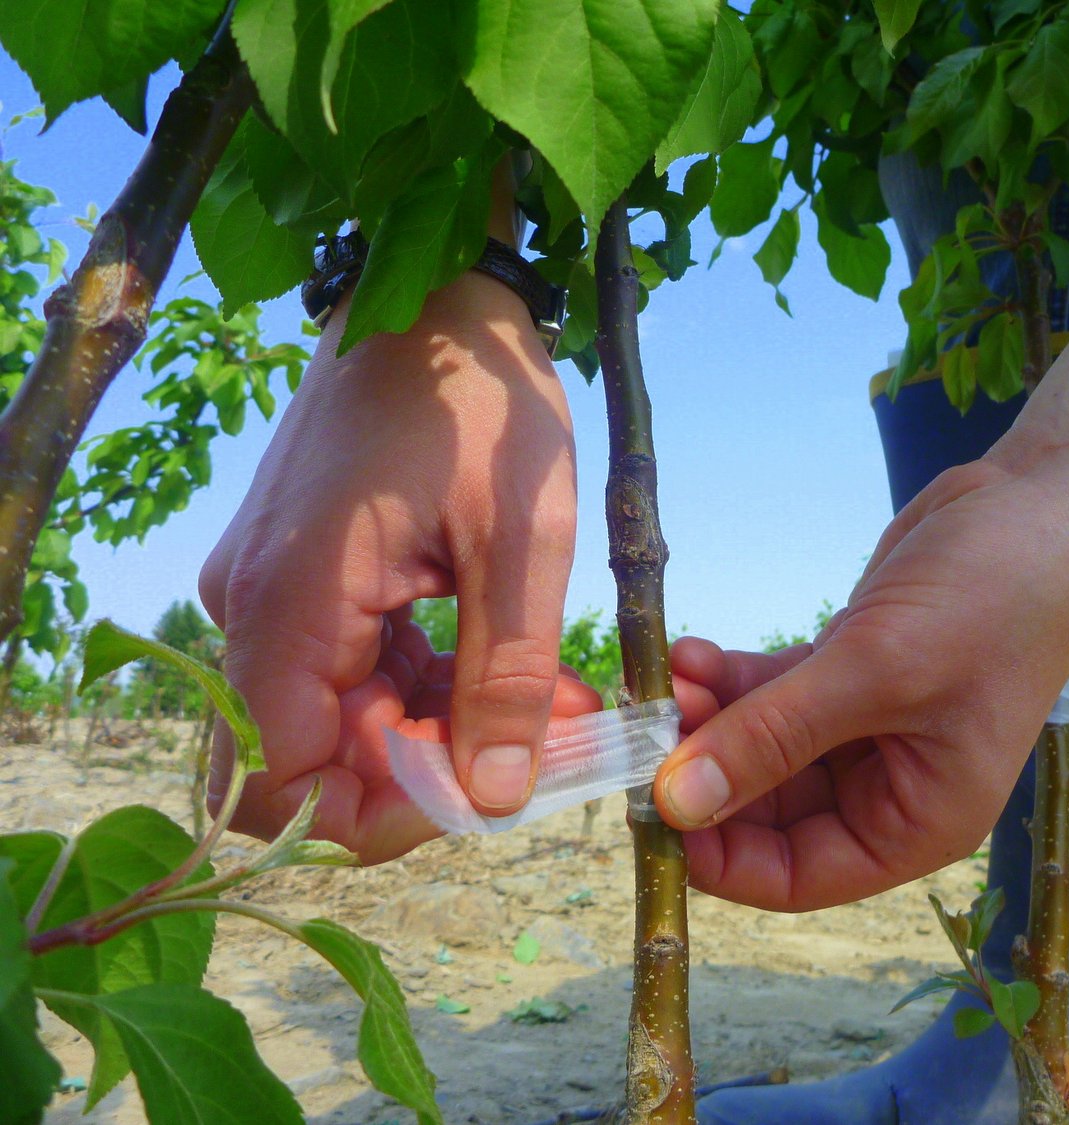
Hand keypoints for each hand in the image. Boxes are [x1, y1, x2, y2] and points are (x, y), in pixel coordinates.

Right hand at [199, 272, 597, 863]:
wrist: (441, 292)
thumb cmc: (482, 397)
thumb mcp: (520, 542)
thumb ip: (504, 678)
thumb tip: (492, 799)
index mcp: (288, 603)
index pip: (284, 783)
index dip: (382, 815)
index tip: (487, 794)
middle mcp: (253, 607)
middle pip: (315, 758)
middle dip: (435, 771)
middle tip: (548, 746)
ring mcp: (273, 591)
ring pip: (343, 720)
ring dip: (446, 731)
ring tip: (557, 706)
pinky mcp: (305, 577)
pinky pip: (353, 670)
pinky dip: (432, 686)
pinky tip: (514, 671)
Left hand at [656, 450, 1068, 910]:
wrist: (1045, 503)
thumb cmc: (991, 601)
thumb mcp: (876, 673)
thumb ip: (772, 739)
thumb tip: (675, 805)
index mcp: (915, 822)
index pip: (797, 875)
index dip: (720, 856)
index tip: (650, 810)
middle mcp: (889, 785)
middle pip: (768, 812)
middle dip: (703, 771)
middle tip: (642, 729)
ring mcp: (867, 725)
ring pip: (762, 746)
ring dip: (708, 717)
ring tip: (665, 676)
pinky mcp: (850, 668)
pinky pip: (773, 694)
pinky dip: (731, 680)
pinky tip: (692, 653)